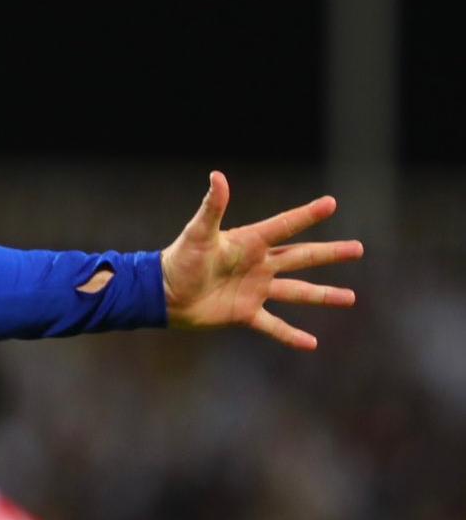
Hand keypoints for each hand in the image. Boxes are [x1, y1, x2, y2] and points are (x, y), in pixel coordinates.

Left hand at [160, 171, 362, 349]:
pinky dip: (291, 335)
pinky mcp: (245, 313)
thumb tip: (217, 175)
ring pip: (297, 292)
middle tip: (358, 248)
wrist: (162, 294)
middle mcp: (258, 265)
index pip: (284, 226)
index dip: (307, 215)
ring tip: (350, 298)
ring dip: (323, 295)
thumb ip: (212, 207)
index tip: (331, 204)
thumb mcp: (198, 233)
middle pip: (301, 258)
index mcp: (249, 243)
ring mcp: (254, 290)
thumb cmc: (179, 260)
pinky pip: (274, 326)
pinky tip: (312, 344)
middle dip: (330, 254)